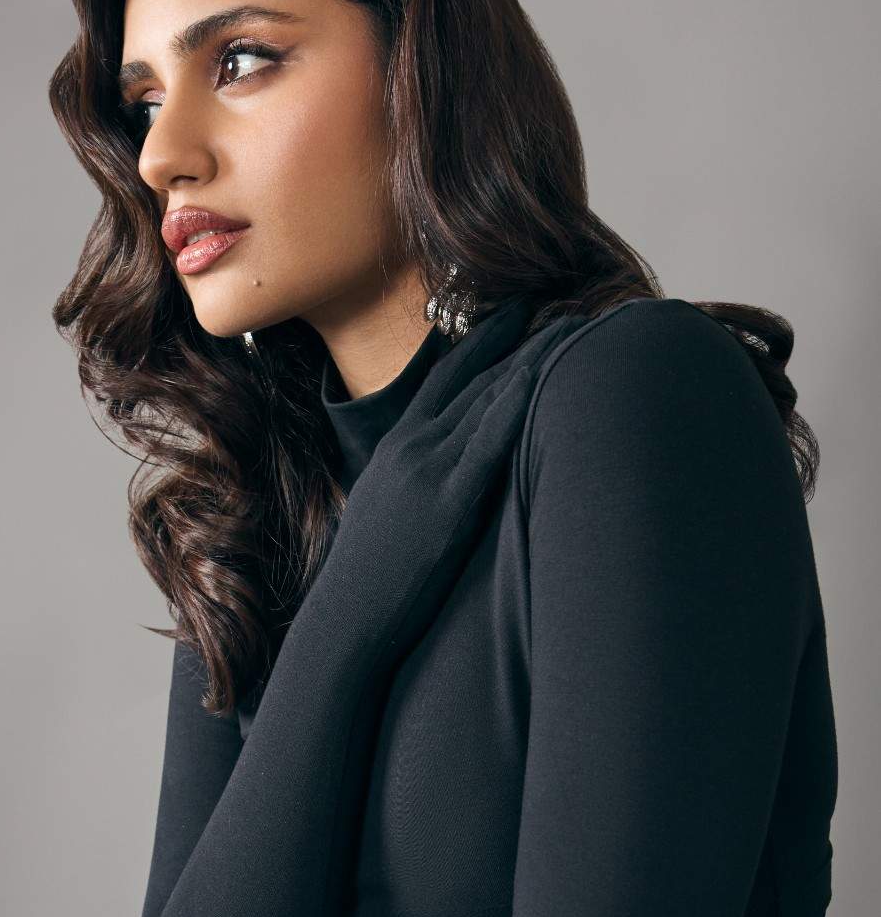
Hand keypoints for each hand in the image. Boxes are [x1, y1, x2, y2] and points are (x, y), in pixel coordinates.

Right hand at [298, 320, 539, 674]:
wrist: (346, 619)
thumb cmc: (366, 584)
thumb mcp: (385, 518)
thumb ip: (414, 489)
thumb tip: (439, 487)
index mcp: (395, 449)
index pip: (442, 378)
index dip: (480, 342)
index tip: (511, 312)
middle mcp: (411, 448)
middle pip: (471, 376)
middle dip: (513, 335)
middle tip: (553, 298)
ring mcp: (429, 471)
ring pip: (488, 398)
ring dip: (532, 359)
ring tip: (570, 326)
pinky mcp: (449, 502)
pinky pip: (493, 440)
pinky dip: (522, 402)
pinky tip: (549, 376)